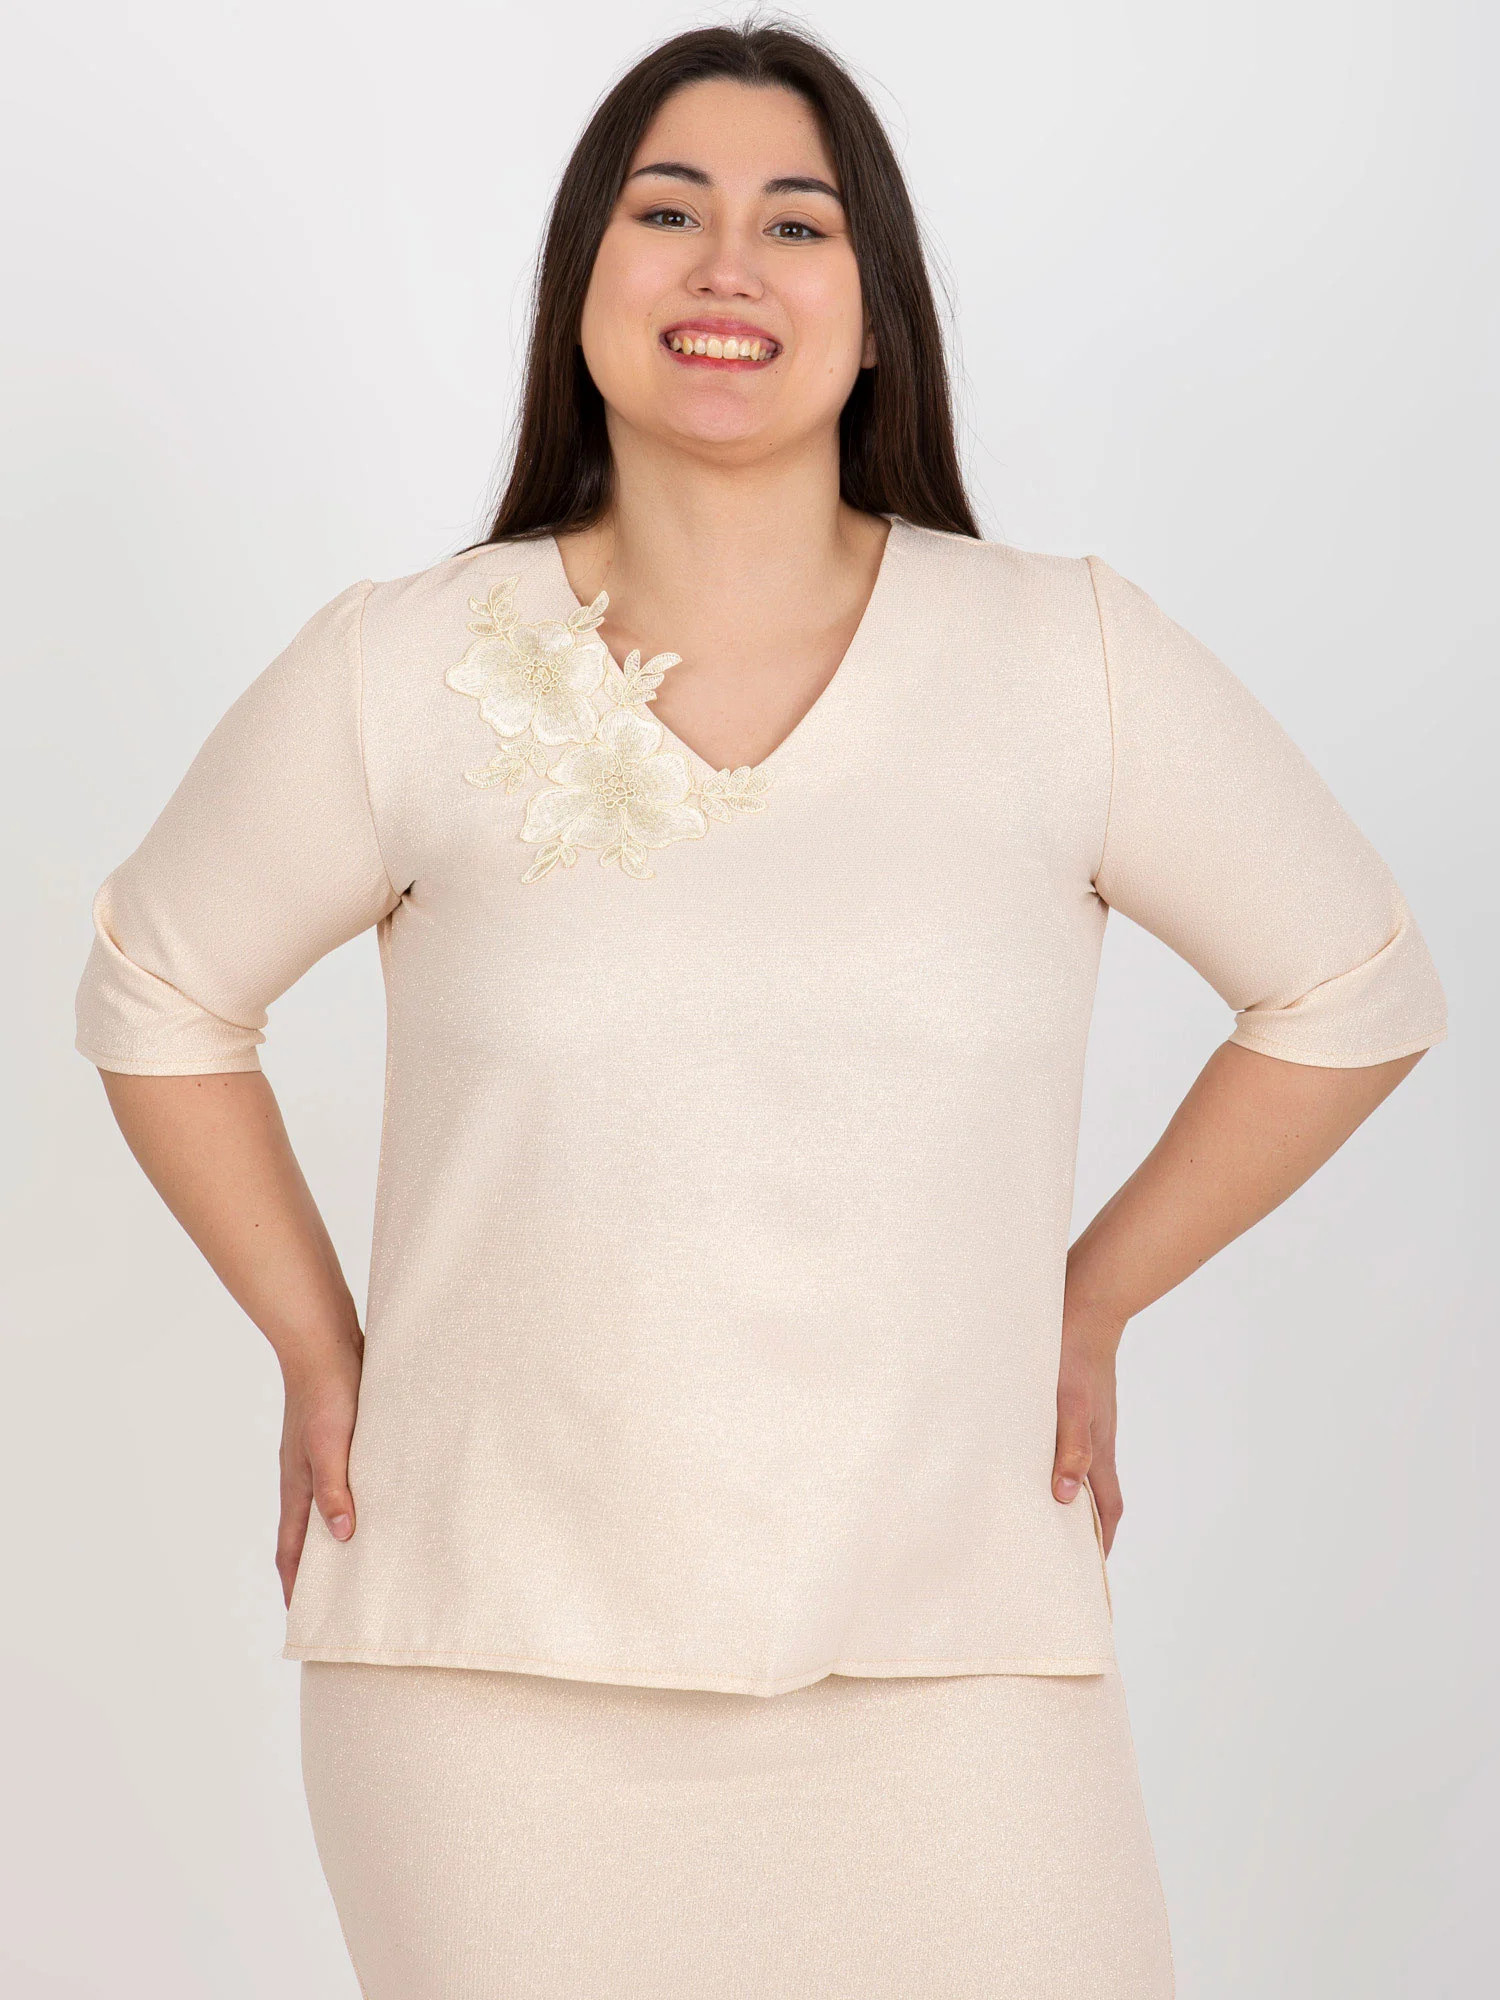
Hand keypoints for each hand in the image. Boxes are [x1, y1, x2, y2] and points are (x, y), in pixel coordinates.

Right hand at [276, 1331, 363, 1608]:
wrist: (324, 1340)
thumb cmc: (325, 1392)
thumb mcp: (330, 1445)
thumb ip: (334, 1489)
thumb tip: (342, 1537)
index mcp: (296, 1486)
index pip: (292, 1551)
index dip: (296, 1586)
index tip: (304, 1618)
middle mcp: (304, 1477)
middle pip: (307, 1537)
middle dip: (317, 1571)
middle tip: (338, 1600)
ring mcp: (320, 1458)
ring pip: (326, 1509)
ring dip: (338, 1536)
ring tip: (363, 1560)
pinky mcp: (340, 1439)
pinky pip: (345, 1481)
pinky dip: (354, 1501)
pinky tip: (379, 1501)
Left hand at [1052, 1292, 1126, 1555]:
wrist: (1085, 1302)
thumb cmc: (1073, 1352)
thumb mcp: (1069, 1403)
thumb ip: (1069, 1447)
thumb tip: (1064, 1497)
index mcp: (1098, 1449)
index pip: (1105, 1510)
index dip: (1099, 1543)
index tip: (1087, 1573)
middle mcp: (1095, 1440)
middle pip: (1093, 1496)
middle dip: (1078, 1527)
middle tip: (1054, 1552)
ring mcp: (1087, 1420)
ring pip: (1077, 1469)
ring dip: (1063, 1493)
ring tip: (1034, 1512)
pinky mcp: (1072, 1401)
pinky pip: (1065, 1442)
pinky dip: (1053, 1460)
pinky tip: (1027, 1456)